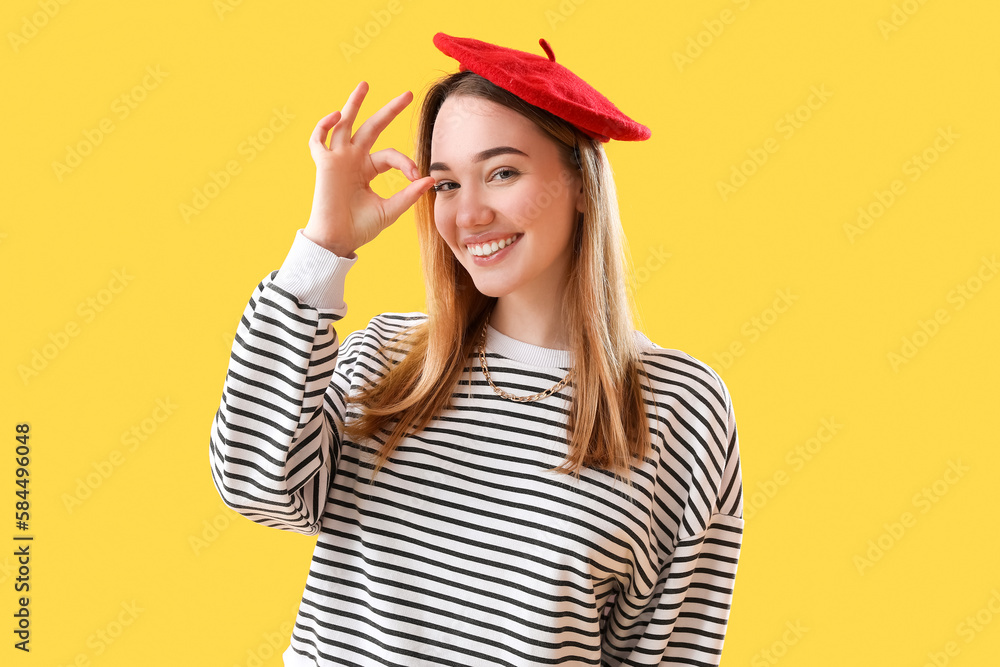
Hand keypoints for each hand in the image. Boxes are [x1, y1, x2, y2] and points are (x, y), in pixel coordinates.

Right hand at [303, 81, 435, 257]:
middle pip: (372, 128)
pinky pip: (319, 139)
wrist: (338, 241)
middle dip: (389, 111)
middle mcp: (353, 160)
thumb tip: (431, 180)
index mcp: (368, 170)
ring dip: (354, 104)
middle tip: (408, 94)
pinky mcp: (324, 164)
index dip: (406, 162)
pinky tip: (338, 115)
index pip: (391, 155)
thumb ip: (409, 194)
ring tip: (365, 85)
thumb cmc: (360, 228)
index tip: (416, 177)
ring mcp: (338, 159)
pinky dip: (324, 126)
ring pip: (345, 125)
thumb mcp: (391, 210)